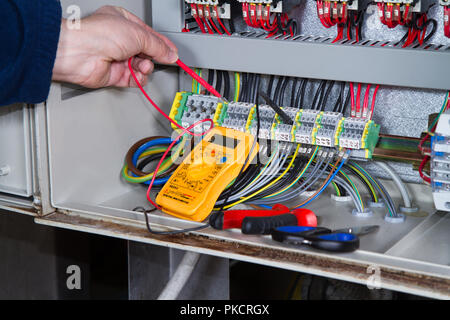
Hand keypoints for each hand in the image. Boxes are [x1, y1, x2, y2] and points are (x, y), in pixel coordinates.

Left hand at [53, 6, 177, 87]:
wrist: (79, 54)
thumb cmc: (98, 35)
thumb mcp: (138, 34)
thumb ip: (158, 46)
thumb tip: (170, 53)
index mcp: (124, 22)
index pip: (149, 35)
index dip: (162, 44)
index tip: (173, 53)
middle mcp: (119, 40)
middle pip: (146, 52)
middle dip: (153, 57)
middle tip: (156, 59)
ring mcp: (116, 57)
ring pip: (141, 67)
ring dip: (145, 69)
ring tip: (142, 67)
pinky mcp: (114, 75)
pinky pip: (133, 80)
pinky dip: (138, 80)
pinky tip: (138, 77)